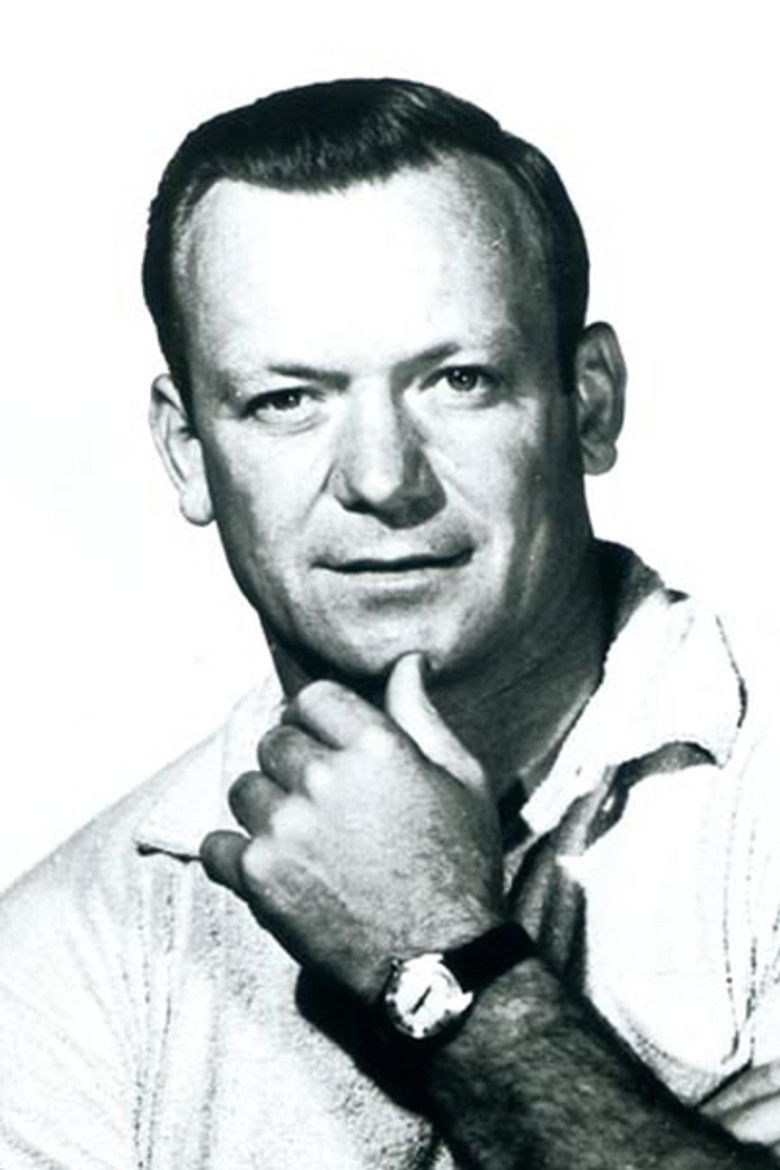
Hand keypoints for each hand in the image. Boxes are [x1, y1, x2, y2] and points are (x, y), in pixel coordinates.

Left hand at [201, 653, 504, 1002]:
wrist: (438, 960)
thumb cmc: (459, 866)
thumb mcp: (461, 779)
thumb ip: (421, 714)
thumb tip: (408, 661)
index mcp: (375, 746)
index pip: (313, 697)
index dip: (319, 718)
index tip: (327, 741)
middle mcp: (324, 778)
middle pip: (276, 740)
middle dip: (294, 762)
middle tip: (321, 799)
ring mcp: (286, 828)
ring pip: (245, 789)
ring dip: (267, 806)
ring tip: (301, 836)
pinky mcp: (260, 877)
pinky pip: (218, 845)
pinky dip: (236, 854)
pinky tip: (271, 866)